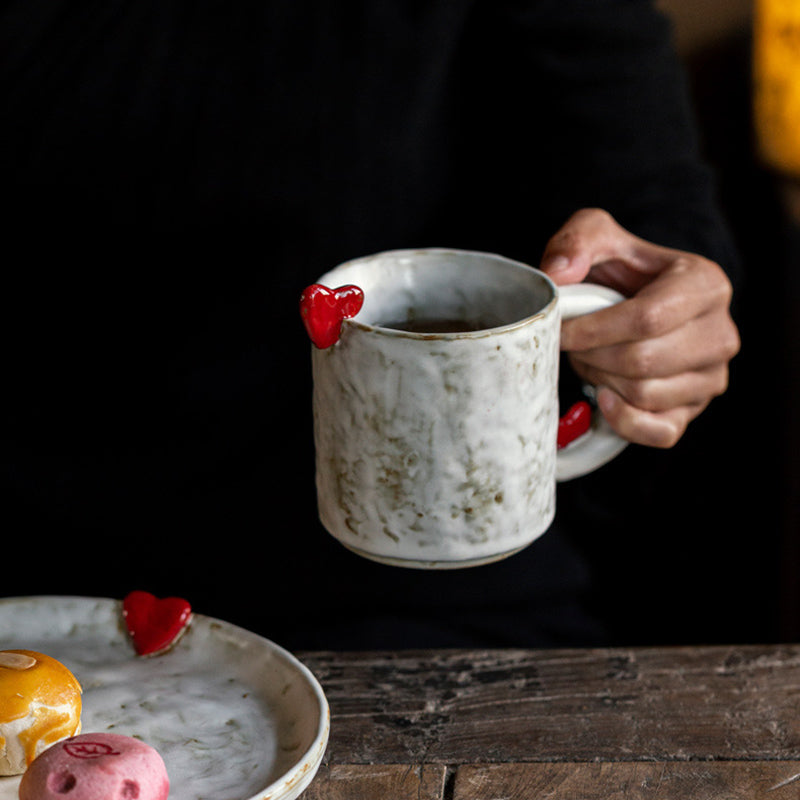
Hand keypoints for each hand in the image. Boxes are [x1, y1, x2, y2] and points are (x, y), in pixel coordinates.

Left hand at [541, 208, 739, 447]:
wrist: (633, 302)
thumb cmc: (617, 270)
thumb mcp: (596, 236)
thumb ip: (576, 242)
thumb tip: (559, 274)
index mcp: (705, 284)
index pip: (647, 318)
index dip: (593, 330)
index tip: (561, 329)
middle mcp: (720, 333)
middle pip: (643, 360)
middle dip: (593, 355)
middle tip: (574, 345)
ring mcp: (711, 376)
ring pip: (645, 394)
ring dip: (602, 380)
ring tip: (592, 358)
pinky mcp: (693, 410)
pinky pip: (659, 432)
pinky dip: (622, 419)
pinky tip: (603, 395)